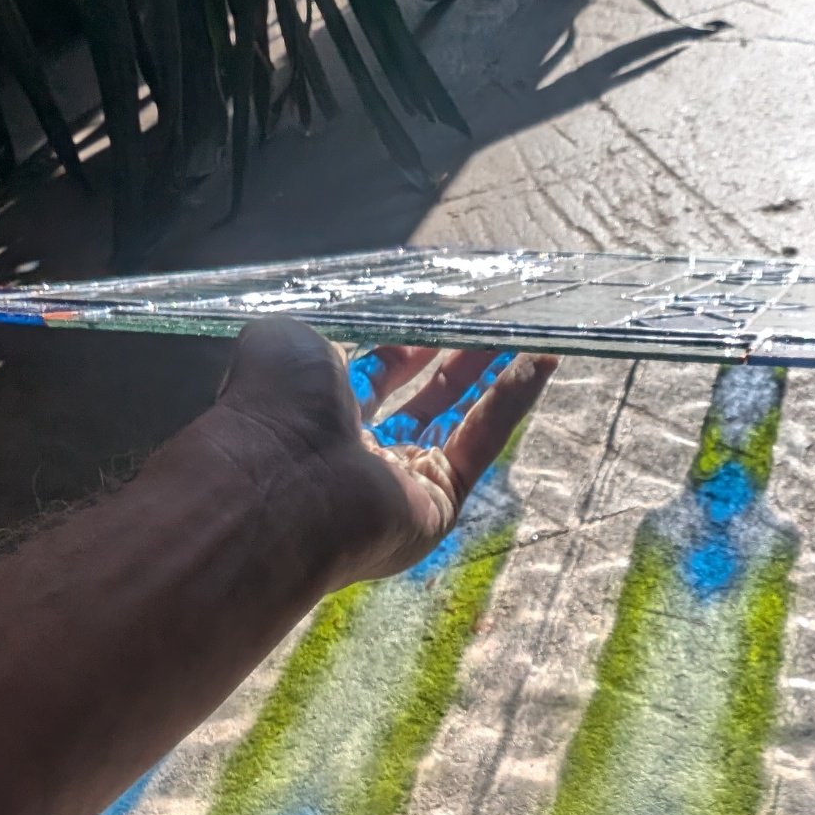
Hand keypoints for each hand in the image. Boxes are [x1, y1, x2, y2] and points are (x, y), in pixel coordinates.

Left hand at [195, 315, 556, 586]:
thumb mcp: (291, 340)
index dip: (412, 341)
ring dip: (492, 375)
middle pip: (423, 398)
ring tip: (525, 333)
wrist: (284, 480)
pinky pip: (480, 445)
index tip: (445, 310)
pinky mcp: (439, 505)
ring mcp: (401, 482)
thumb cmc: (275, 406)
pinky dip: (511, 402)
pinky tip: (538, 361)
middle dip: (459, 357)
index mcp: (319, 412)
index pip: (378, 374)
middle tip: (493, 320)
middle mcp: (360, 451)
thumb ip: (331, 329)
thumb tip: (361, 318)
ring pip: (458, 420)